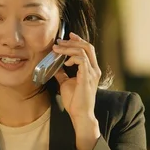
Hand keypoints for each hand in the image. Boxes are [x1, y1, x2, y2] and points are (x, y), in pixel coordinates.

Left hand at [53, 32, 101, 149]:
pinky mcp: (87, 78)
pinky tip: (65, 63)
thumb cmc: (75, 101)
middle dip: (73, 41)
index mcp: (91, 69)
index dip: (78, 40)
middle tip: (59, 41)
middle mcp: (94, 69)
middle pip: (87, 46)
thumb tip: (54, 65)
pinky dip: (72, 58)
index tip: (68, 36)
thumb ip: (62, 73)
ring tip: (57, 49)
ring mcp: (92, 73)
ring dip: (69, 48)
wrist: (80, 114)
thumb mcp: (66, 83)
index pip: (88, 49)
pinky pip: (82, 60)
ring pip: (83, 51)